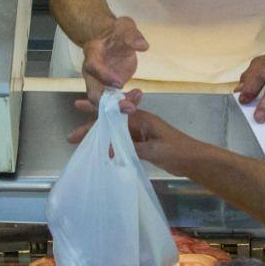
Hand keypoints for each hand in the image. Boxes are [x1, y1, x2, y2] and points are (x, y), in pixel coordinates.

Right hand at [67, 91, 191, 173]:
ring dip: (100, 139)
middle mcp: (139, 123)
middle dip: (91, 128)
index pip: (113, 113)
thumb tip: (108, 150)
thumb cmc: (176, 150)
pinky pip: (123, 144)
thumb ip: (130, 147)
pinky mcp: (144, 145)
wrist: (194, 160)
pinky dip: (112, 148)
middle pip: (111, 124)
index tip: (79, 105)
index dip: (95, 111)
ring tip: (82, 146)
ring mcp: (141, 135)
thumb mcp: (152, 149)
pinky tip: (102, 155)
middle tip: (71, 136)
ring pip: (115, 135)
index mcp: (141, 118)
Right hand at [81, 17, 148, 102]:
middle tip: (128, 107)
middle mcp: (91, 71)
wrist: (114, 39)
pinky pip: (113, 101)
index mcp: (93, 52)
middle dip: (108, 103)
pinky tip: (137, 96)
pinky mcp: (109, 89)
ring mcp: (99, 82)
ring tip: (134, 104)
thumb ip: (132, 35)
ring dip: (118, 107)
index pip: (93, 66)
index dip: (104, 76)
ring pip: (103, 102)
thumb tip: (142, 45)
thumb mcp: (126, 27)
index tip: (120, 83)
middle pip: (93, 92)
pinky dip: (125, 103)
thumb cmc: (118, 32)